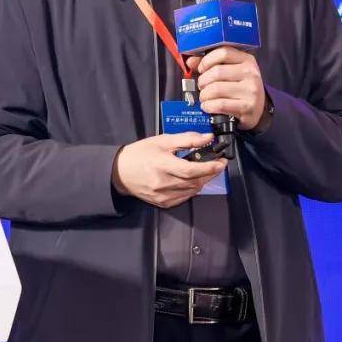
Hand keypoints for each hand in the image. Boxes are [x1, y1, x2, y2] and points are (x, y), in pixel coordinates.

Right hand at [112, 132, 227, 208]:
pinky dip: (192, 189)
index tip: (221, 162)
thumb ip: (186, 139)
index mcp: (162, 164)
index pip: (191, 170)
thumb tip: (207, 138)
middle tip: (218, 164)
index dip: (209, 167)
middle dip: (210, 173)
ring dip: (203, 181)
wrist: (120, 172)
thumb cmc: (140, 154)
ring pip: (192, 191)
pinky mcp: (163, 203)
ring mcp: (163, 195)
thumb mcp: (162, 141)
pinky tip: (193, 180)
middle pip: (195, 181)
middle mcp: (163, 182)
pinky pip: (185, 197)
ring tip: (207, 170)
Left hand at [186, 48, 266, 130]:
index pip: (223, 52)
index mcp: (247, 60)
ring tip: (204, 97)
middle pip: (217, 72)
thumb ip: (211, 64)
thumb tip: (191, 61)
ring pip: (216, 89)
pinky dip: (208, 106)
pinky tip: (207, 106)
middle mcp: (251, 73)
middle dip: (203, 81)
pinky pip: (220, 105)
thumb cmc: (240, 88)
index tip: (202, 68)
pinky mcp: (247, 107)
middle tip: (201, 86)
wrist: (258, 109)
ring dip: (204, 95)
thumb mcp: (230, 71)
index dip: (207, 60)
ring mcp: (250, 91)